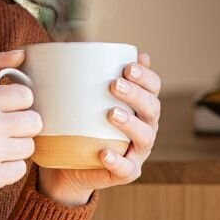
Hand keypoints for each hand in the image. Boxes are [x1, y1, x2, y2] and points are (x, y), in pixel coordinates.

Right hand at [0, 49, 40, 219]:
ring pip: (29, 147)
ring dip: (15, 151)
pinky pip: (21, 170)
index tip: (4, 112)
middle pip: (34, 122)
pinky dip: (8, 171)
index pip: (26, 96)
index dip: (18, 105)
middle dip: (21, 129)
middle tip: (1, 134)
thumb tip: (21, 54)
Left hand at [36, 52, 161, 204]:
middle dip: (137, 94)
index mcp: (139, 105)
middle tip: (115, 84)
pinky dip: (117, 161)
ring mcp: (137, 151)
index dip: (146, 76)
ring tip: (111, 113)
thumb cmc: (76, 123)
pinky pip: (127, 169)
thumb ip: (83, 74)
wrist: (66, 164)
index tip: (128, 66)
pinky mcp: (125, 173)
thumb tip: (72, 46)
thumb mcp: (79, 97)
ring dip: (131, 124)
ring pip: (145, 137)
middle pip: (152, 108)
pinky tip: (104, 153)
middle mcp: (144, 126)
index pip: (153, 87)